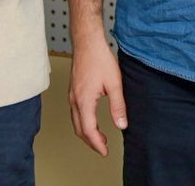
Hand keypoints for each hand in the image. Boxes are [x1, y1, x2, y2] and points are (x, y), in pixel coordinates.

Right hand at [68, 38, 127, 155]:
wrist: (87, 42)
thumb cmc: (99, 59)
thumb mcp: (114, 84)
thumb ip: (118, 106)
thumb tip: (122, 125)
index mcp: (84, 101)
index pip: (88, 130)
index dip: (97, 144)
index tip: (105, 151)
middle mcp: (74, 100)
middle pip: (79, 129)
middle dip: (91, 142)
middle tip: (103, 148)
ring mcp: (72, 95)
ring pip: (76, 121)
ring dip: (87, 132)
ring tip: (100, 137)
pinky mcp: (73, 90)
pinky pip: (75, 112)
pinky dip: (83, 122)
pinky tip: (92, 120)